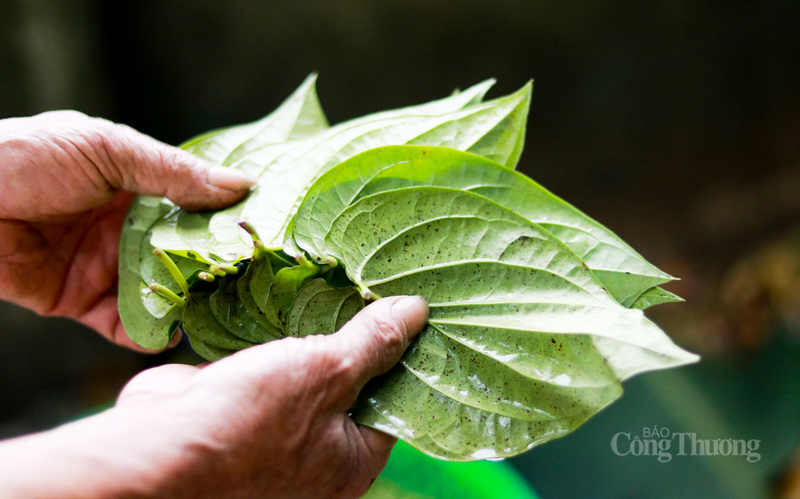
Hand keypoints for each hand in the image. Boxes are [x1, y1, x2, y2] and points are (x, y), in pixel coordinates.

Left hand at [0, 111, 254, 350]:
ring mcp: (107, 265)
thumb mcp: (106, 149)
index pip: (197, 202)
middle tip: (254, 281)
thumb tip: (241, 185)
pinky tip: (170, 334)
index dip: (231, 216)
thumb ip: (172, 172)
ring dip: (188, 302)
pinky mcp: (82, 301)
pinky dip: (147, 333)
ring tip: (220, 312)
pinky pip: (124, 323)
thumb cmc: (23, 158)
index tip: (269, 231)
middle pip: (186, 251)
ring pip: (162, 289)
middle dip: (217, 267)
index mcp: (138, 182)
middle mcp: (128, 225)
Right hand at [0, 295, 428, 498]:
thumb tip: (416, 313)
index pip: (394, 399)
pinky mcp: (238, 403)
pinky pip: (268, 362)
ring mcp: (273, 428)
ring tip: (335, 280)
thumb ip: (371, 343)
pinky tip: (287, 295)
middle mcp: (316, 451)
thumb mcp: (326, 372)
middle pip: (350, 382)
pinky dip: (275, 334)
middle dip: (357, 337)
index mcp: (351, 458)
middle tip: (373, 285)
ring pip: (306, 369)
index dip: (402, 354)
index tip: (410, 311)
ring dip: (314, 331)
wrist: (154, 453)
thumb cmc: (249, 425)